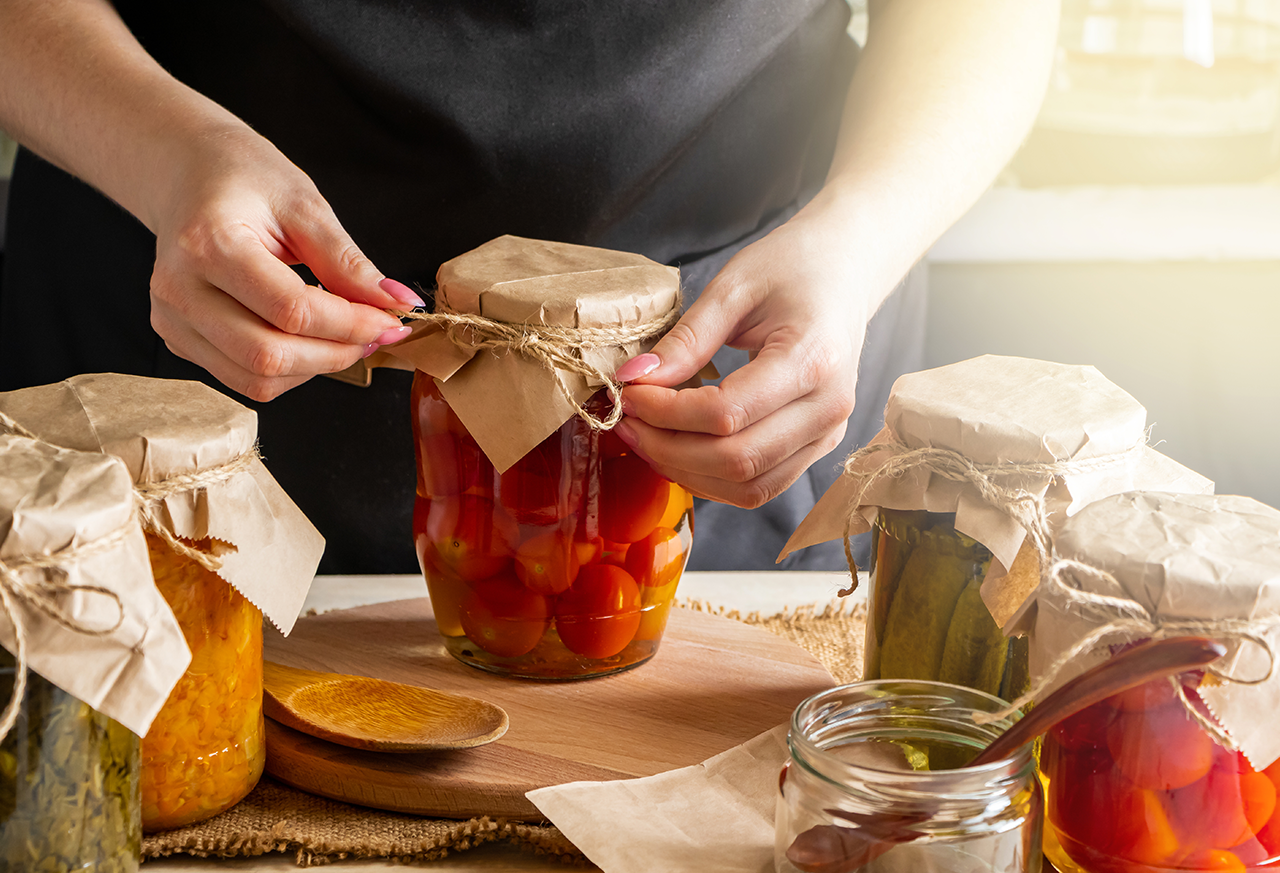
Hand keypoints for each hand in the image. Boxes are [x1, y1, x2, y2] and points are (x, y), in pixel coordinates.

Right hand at [145, 126, 422, 400]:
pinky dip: (290, 370)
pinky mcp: (178, 339)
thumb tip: (397, 302)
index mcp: (208, 245)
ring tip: (345, 335)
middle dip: (337, 353)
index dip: (351, 324)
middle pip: (269, 356)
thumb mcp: (304, 205)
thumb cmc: (244, 180)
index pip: (291, 310)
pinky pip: (243, 378)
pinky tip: (309, 338)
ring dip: (316, 367)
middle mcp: (180, 290)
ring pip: (257, 380)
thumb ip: (347, 261)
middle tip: (375, 332)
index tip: (391, 319)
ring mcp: (173, 320)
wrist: (186, 175)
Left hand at [614, 200, 872, 507]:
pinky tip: (678, 449)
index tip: (629, 391)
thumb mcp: (734, 287)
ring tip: (646, 437)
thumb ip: (687, 338)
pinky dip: (712, 478)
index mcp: (813, 359)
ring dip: (687, 471)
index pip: (727, 413)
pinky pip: (761, 486)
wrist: (846, 271)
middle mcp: (829, 408)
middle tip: (627, 420)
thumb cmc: (793, 267)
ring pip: (749, 487)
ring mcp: (829, 434)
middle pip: (738, 460)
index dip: (667, 412)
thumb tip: (635, 379)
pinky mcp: (818, 447)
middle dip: (668, 448)